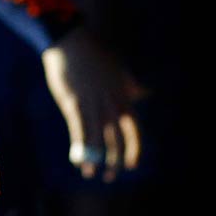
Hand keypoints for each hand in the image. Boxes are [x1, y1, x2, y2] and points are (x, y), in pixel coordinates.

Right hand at [41, 29, 145, 181]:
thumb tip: (147, 92)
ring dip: (96, 158)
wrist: (69, 39)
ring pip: (97, 137)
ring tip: (92, 174)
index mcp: (121, 95)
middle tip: (112, 176)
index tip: (132, 165)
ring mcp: (91, 101)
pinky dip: (79, 147)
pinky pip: (78, 129)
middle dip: (114, 159)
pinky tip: (77, 160)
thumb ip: (131, 85)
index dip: (134, 148)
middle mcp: (109, 101)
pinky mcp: (72, 101)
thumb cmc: (93, 54)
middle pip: (116, 137)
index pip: (133, 128)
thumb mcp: (118, 68)